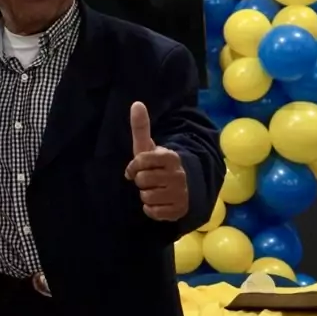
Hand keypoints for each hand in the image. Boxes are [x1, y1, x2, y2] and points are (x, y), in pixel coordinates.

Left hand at [124, 102, 187, 221]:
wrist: (182, 187)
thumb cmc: (157, 165)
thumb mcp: (148, 147)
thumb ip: (141, 127)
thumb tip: (136, 103)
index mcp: (170, 157)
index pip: (141, 160)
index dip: (133, 166)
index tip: (135, 168)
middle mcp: (178, 175)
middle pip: (141, 181)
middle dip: (141, 181)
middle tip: (149, 180)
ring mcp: (180, 193)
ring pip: (146, 197)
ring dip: (146, 195)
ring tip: (155, 190)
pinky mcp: (179, 210)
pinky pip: (153, 212)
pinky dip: (151, 209)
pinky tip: (159, 202)